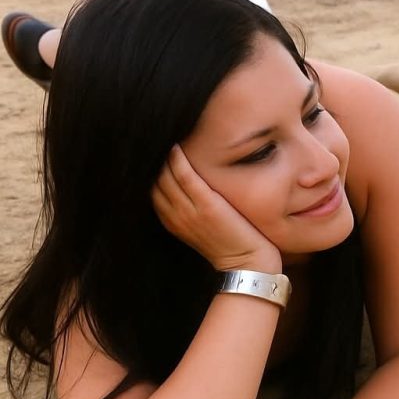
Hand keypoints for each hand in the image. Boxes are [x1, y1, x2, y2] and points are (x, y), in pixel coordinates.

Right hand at [151, 145, 280, 271]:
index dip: (151, 168)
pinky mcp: (207, 206)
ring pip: (165, 175)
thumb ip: (190, 208)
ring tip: (167, 133)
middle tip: (156, 134)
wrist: (246, 265)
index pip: (151, 188)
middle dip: (153, 158)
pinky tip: (177, 145)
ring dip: (164, 154)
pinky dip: (178, 160)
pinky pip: (185, 177)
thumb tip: (190, 185)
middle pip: (154, 179)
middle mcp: (174, 215)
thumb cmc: (229, 243)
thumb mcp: (201, 226)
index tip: (154, 149)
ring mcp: (189, 211)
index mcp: (171, 220)